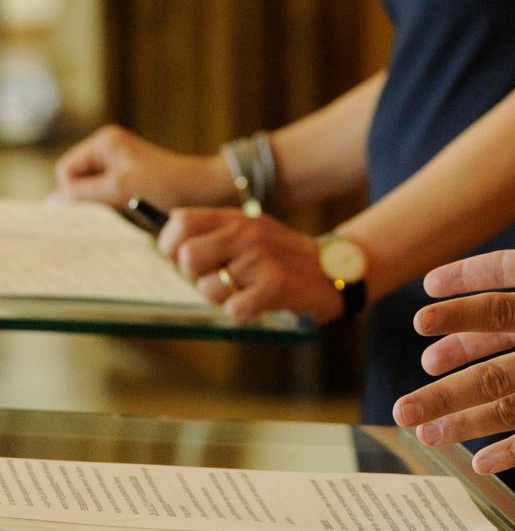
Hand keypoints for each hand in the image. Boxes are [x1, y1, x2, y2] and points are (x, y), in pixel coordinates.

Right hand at [53, 125, 228, 210]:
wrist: (202, 191)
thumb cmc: (164, 187)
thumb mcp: (118, 191)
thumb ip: (81, 195)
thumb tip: (50, 204)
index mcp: (103, 142)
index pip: (65, 172)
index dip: (75, 193)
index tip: (99, 204)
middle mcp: (108, 148)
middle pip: (75, 182)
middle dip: (89, 199)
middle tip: (112, 209)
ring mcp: (117, 163)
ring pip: (90, 193)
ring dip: (102, 206)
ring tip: (125, 210)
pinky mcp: (127, 179)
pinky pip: (105, 197)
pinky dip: (113, 207)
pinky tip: (131, 212)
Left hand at [157, 208, 342, 323]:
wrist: (331, 270)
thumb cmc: (279, 257)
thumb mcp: (247, 232)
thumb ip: (211, 232)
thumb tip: (167, 244)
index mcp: (234, 217)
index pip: (179, 223)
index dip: (171, 247)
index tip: (184, 260)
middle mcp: (246, 232)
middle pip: (187, 257)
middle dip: (196, 276)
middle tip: (222, 278)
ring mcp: (261, 257)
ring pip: (209, 288)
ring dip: (223, 298)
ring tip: (247, 288)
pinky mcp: (275, 284)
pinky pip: (234, 309)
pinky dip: (243, 312)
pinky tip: (260, 302)